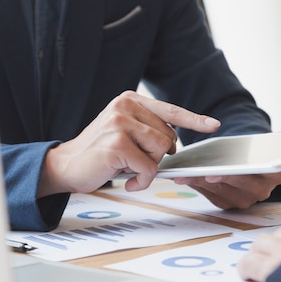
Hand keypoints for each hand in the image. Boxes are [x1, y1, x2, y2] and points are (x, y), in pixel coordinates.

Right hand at [38, 91, 220, 196]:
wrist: (66, 166)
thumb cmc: (100, 153)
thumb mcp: (125, 133)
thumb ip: (148, 130)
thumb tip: (176, 143)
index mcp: (131, 100)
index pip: (170, 110)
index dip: (194, 120)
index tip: (214, 125)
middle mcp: (125, 106)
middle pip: (169, 137)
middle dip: (158, 156)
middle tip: (135, 161)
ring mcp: (119, 123)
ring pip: (161, 151)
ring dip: (149, 168)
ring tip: (129, 170)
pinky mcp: (116, 144)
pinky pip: (148, 168)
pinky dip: (142, 181)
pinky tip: (127, 181)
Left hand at [172, 115, 280, 209]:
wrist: (252, 163)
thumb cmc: (266, 150)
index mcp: (276, 176)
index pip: (263, 176)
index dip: (246, 173)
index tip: (235, 169)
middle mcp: (261, 192)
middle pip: (239, 185)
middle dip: (221, 178)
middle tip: (205, 172)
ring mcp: (243, 200)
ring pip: (221, 190)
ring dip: (202, 181)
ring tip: (187, 172)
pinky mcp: (226, 203)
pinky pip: (210, 195)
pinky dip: (197, 185)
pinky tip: (186, 175)